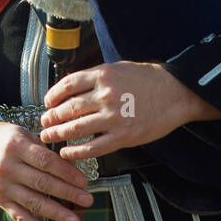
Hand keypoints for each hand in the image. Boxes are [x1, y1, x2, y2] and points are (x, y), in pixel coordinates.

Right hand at [0, 114, 92, 220]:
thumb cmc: (6, 139)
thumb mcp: (26, 135)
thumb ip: (48, 150)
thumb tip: (74, 165)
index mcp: (17, 147)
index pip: (46, 162)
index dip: (66, 172)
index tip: (83, 181)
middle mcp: (8, 167)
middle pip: (42, 183)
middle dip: (67, 193)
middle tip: (87, 200)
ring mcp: (3, 186)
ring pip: (33, 202)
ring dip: (57, 213)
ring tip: (75, 220)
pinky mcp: (0, 200)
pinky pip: (19, 217)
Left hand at [39, 61, 220, 159]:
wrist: (176, 93)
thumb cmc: (148, 80)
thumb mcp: (119, 68)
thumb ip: (95, 77)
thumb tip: (70, 88)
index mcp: (103, 75)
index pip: (68, 85)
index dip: (53, 96)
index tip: (47, 103)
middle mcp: (106, 95)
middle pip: (68, 108)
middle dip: (52, 117)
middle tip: (44, 123)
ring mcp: (114, 117)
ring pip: (76, 128)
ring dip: (58, 134)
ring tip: (49, 137)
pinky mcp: (124, 136)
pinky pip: (93, 147)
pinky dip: (76, 151)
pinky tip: (67, 152)